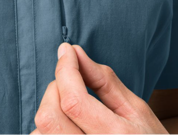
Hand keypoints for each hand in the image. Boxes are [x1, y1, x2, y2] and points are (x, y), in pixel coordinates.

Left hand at [30, 43, 168, 133]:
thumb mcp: (137, 111)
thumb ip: (104, 81)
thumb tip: (75, 52)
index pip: (74, 100)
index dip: (65, 69)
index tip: (66, 50)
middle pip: (49, 118)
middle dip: (54, 89)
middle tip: (71, 83)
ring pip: (40, 134)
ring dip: (50, 112)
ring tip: (72, 110)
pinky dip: (48, 130)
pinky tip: (68, 126)